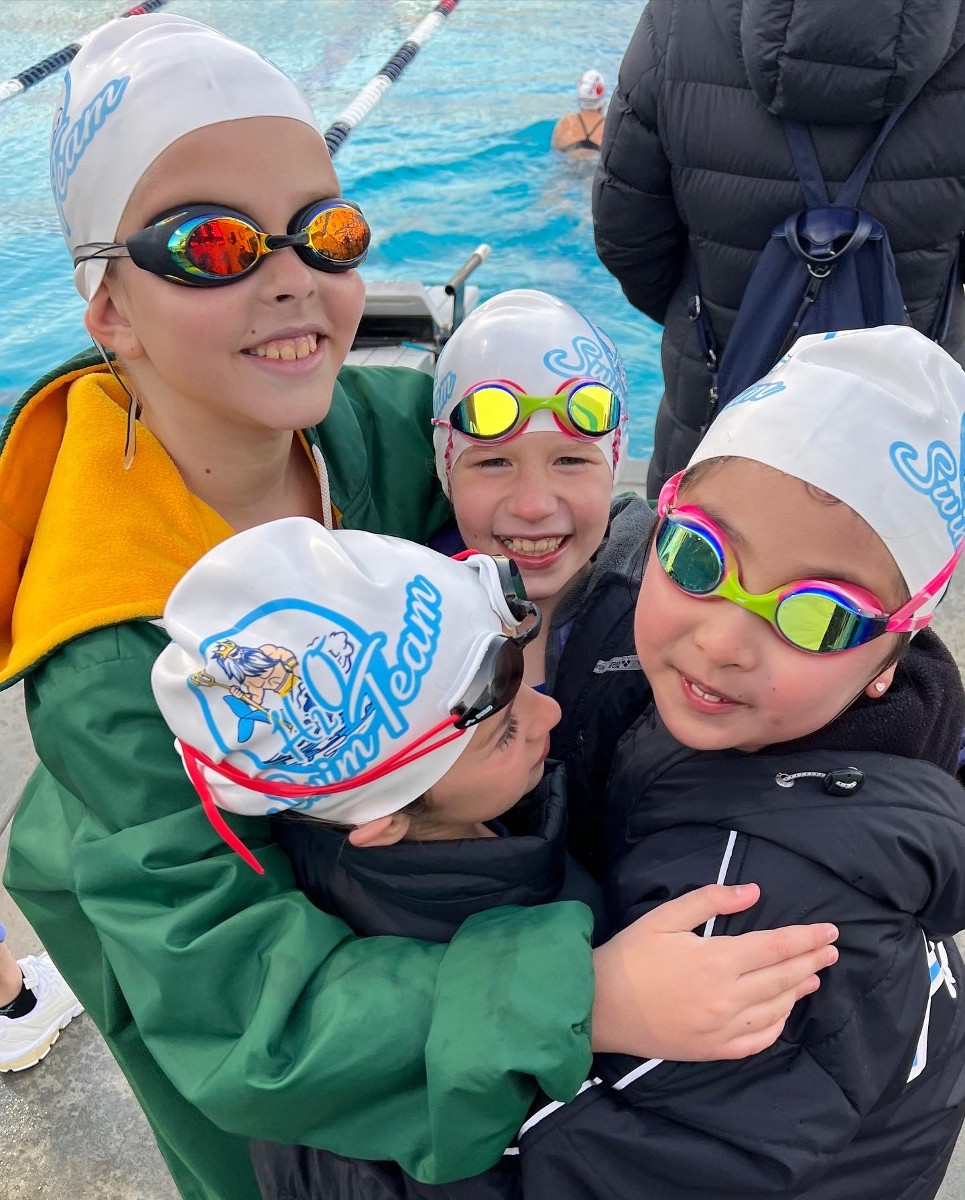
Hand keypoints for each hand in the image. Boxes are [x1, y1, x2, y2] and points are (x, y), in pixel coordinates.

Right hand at [590, 883, 837, 1060]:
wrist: (599, 1006)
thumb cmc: (630, 955)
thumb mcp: (665, 916)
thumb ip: (710, 901)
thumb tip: (753, 893)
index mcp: (717, 960)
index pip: (776, 947)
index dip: (806, 938)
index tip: (829, 931)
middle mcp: (727, 998)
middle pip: (783, 978)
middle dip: (811, 961)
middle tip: (832, 949)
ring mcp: (722, 1028)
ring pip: (776, 1008)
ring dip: (800, 990)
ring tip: (814, 976)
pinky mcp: (713, 1050)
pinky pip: (758, 1040)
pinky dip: (778, 1023)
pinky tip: (784, 1010)